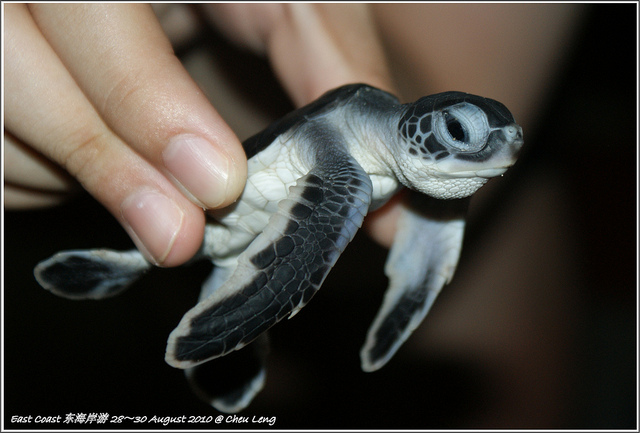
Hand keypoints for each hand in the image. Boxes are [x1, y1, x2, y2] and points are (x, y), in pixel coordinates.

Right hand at [4, 4, 396, 265]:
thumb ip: (328, 70)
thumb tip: (378, 204)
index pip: (85, 7)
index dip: (140, 97)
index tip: (217, 179)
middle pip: (13, 72)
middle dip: (102, 164)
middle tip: (179, 238)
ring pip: (0, 133)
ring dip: (76, 183)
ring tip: (149, 188)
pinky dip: (48, 188)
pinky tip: (103, 170)